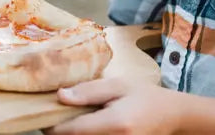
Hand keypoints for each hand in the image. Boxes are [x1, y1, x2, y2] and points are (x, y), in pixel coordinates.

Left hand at [44, 78, 183, 134]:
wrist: (172, 116)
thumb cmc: (143, 95)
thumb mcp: (117, 85)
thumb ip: (89, 91)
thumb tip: (60, 95)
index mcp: (116, 124)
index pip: (74, 131)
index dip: (53, 126)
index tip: (42, 114)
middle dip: (62, 130)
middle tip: (56, 115)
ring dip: (74, 133)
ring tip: (71, 119)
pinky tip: (85, 125)